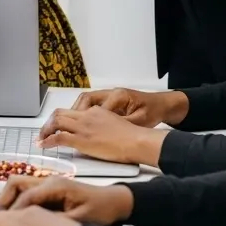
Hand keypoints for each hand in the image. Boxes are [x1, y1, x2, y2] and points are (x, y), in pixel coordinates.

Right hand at [0, 175, 133, 224]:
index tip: (5, 224)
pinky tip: (18, 216)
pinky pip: (27, 191)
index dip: (13, 212)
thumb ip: (56, 222)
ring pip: (19, 185)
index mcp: (55, 185)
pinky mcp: (50, 189)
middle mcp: (49, 180)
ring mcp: (48, 183)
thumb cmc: (102, 209)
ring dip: (9, 199)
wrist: (116, 202)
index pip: (25, 196)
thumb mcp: (79, 219)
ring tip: (4, 218)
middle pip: (15, 182)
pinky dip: (17, 201)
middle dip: (3, 199)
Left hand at [37, 106, 167, 165]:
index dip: (62, 119)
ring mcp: (83, 127)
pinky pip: (58, 138)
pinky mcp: (81, 139)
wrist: (136, 141)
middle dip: (49, 122)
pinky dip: (47, 141)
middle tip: (44, 131)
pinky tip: (44, 145)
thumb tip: (97, 133)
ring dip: (45, 130)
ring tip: (41, 138)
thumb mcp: (116, 124)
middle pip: (60, 113)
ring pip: (56, 122)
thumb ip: (103, 125)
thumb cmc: (132, 137)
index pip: (74, 111)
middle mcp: (87, 116)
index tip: (58, 126)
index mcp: (96, 111)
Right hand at [68, 87, 188, 126]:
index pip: (95, 106)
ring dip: (76, 112)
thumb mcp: (140, 121)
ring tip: (68, 126)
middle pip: (85, 99)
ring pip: (85, 101)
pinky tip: (81, 124)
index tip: (78, 130)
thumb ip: (123, 125)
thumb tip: (107, 132)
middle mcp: (111, 93)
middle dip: (73, 112)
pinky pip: (91, 105)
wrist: (162, 105)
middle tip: (63, 126)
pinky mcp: (109, 102)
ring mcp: (109, 96)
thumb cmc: (153, 111)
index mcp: (118, 96)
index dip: (85, 119)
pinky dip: (83, 113)